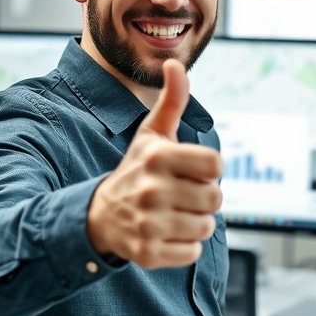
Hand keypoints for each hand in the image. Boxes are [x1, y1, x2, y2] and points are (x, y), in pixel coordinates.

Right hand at [87, 59, 222, 268]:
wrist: (99, 215)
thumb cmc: (137, 170)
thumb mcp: (152, 134)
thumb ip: (172, 100)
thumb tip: (175, 62)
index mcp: (159, 157)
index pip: (216, 165)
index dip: (208, 169)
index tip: (191, 171)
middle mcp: (153, 189)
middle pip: (215, 198)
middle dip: (203, 198)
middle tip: (181, 195)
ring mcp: (149, 222)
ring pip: (206, 227)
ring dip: (195, 223)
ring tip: (173, 214)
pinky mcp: (148, 252)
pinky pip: (192, 253)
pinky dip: (184, 247)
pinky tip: (165, 234)